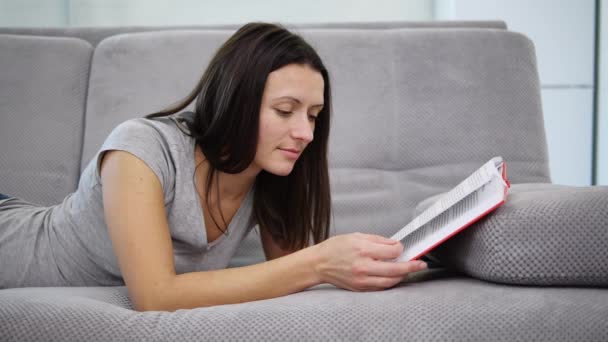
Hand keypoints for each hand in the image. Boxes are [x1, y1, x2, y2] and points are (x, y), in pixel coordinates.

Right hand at [312, 233, 426, 290]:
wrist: (319, 263)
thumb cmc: (336, 248)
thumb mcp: (357, 236)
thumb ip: (378, 240)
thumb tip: (395, 245)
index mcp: (363, 249)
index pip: (392, 251)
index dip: (400, 248)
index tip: (401, 247)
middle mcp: (363, 266)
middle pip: (395, 269)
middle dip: (411, 266)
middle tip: (421, 264)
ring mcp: (362, 279)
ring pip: (390, 281)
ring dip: (403, 276)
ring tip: (409, 270)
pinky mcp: (360, 288)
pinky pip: (381, 287)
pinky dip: (390, 282)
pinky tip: (395, 277)